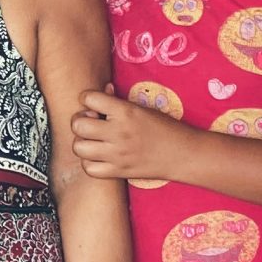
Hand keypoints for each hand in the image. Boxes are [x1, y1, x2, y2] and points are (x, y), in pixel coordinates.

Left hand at [70, 85, 190, 185]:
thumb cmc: (165, 128)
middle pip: (78, 125)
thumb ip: (119, 101)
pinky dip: (90, 163)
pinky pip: (89, 169)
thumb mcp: (142, 108)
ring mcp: (117, 154)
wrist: (183, 154)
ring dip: (82, 142)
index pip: (88, 98)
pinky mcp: (119, 171)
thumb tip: (103, 90)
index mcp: (125, 111)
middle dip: (80, 121)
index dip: (87, 99)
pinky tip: (99, 156)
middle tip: (91, 122)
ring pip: (78, 147)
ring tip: (93, 140)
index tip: (93, 104)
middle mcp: (118, 132)